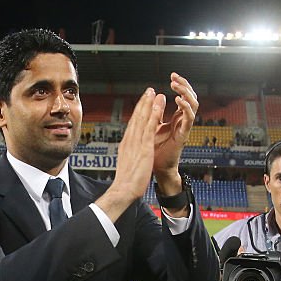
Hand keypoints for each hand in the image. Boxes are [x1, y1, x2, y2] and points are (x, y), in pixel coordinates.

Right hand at [96, 87, 165, 218]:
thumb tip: (131, 151)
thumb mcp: (128, 162)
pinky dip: (153, 116)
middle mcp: (130, 141)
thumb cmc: (126, 181)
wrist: (123, 190)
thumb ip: (130, 153)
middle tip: (149, 90)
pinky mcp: (143, 149)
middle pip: (137, 118)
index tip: (144, 102)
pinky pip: (149, 129)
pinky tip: (157, 107)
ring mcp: (136, 144)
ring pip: (142, 120)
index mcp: (127, 144)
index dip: (139, 111)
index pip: (133, 124)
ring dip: (148, 105)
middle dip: (143, 103)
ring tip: (153, 92)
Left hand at [152, 73, 198, 182]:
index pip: (185, 96)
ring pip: (194, 105)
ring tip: (176, 85)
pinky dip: (185, 108)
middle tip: (174, 77)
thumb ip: (157, 111)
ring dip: (186, 93)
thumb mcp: (154, 125)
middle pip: (192, 98)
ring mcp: (185, 128)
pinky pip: (189, 119)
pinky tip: (178, 100)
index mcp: (177, 118)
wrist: (158, 168)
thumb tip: (157, 94)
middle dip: (185, 85)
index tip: (172, 75)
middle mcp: (183, 121)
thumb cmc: (156, 150)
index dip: (181, 85)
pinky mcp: (183, 135)